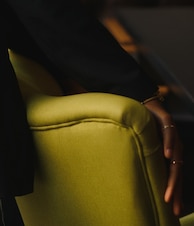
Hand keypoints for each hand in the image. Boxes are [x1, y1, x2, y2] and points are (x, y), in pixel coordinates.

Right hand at [143, 98, 183, 215]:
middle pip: (177, 171)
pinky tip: (167, 155)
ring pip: (176, 156)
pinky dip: (169, 144)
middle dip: (175, 189)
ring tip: (170, 190)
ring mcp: (172, 133)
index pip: (174, 177)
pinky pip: (170, 133)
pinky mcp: (167, 120)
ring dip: (173, 174)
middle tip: (171, 204)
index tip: (174, 211)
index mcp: (170, 154)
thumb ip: (145, 159)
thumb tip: (135, 178)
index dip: (175, 193)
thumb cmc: (141, 126)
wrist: (142, 102)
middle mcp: (174, 146)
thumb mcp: (144, 145)